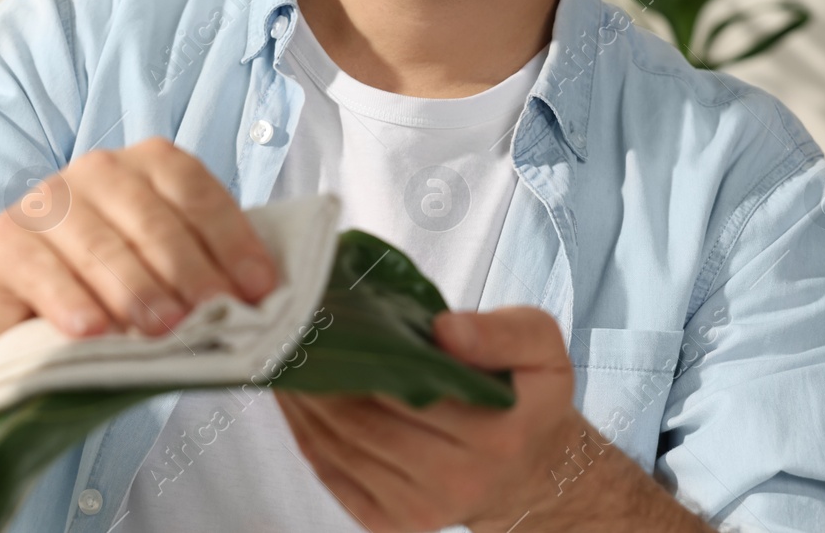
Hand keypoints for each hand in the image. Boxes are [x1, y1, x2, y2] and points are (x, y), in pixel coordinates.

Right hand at [0, 137, 276, 345]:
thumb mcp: (162, 263)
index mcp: (149, 164)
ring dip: (137, 291)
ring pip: (101, 247)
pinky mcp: (6, 242)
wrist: (17, 288)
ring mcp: (49, 202)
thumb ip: (205, 267)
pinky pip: (43, 271)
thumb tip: (263, 302)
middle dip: (190, 273)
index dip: (232, 241)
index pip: (196, 192)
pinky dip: (70, 301)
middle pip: (153, 221)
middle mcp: (99, 171)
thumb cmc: (109, 276)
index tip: (259, 289)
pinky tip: (92, 331)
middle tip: (214, 316)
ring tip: (164, 331)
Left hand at [278, 307, 709, 532]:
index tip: (322, 313)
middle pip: (360, 420)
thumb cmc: (529, 397)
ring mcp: (419, 508)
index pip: (404, 387)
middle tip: (287, 329)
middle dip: (316, 375)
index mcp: (493, 433)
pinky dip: (305, 434)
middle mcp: (455, 479)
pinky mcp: (392, 522)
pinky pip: (333, 473)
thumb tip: (445, 330)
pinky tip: (295, 399)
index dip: (354, 350)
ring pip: (338, 446)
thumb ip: (500, 333)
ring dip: (301, 402)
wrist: (533, 470)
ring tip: (283, 357)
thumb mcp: (540, 345)